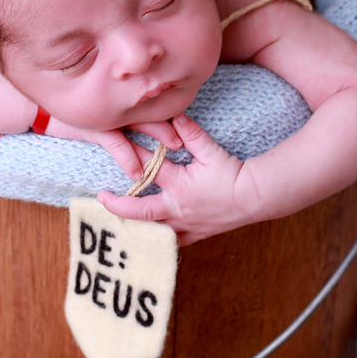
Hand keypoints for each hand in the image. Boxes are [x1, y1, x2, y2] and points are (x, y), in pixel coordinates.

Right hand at [44, 118, 181, 180]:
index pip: (152, 105)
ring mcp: (108, 116)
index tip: (190, 121)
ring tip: (174, 148)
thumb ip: (123, 115)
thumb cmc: (74, 110)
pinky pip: (115, 143)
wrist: (41, 107)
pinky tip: (137, 171)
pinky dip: (127, 157)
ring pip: (138, 126)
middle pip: (151, 114)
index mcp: (123, 102)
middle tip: (191, 135)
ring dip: (156, 138)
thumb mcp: (101, 112)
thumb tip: (142, 128)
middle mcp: (119, 107)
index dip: (172, 112)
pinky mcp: (94, 128)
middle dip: (171, 125)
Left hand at [97, 114, 261, 244]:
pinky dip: (158, 240)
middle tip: (102, 199)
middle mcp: (178, 209)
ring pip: (153, 231)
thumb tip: (176, 115)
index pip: (149, 172)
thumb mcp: (211, 151)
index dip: (132, 159)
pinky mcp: (196, 234)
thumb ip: (191, 134)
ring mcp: (186, 225)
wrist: (254, 197)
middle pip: (140, 211)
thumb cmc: (233, 173)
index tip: (118, 152)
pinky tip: (149, 240)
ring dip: (135, 227)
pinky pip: (172, 242)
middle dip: (118, 205)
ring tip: (119, 223)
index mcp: (179, 186)